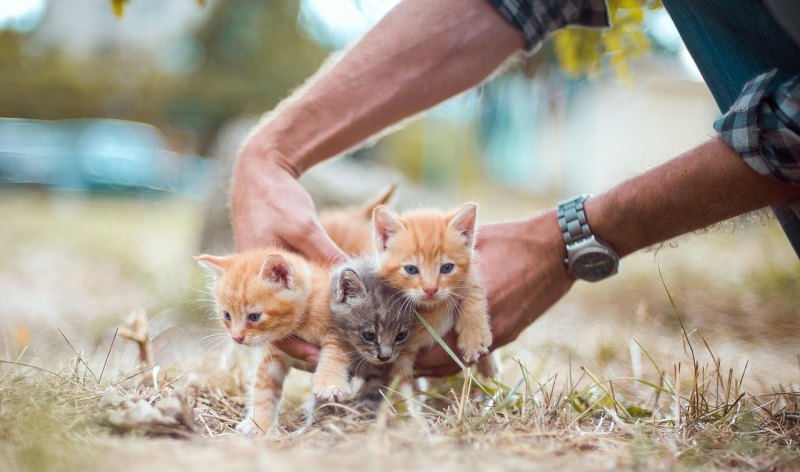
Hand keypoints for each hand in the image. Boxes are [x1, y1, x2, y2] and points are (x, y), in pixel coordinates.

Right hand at [231, 148, 346, 363]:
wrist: (258, 171)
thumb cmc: (277, 197)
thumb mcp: (305, 227)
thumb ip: (326, 253)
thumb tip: (354, 278)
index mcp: (254, 275)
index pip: (270, 322)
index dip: (294, 342)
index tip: (316, 356)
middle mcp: (252, 278)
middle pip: (272, 321)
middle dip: (296, 338)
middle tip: (322, 354)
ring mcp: (258, 272)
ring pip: (275, 307)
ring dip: (296, 322)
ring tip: (322, 340)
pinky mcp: (267, 264)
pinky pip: (279, 290)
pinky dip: (295, 301)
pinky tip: (317, 308)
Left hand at [414, 211, 574, 376]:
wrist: (559, 249)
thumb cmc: (514, 240)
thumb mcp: (475, 245)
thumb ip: (447, 255)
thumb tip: (421, 259)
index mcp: (469, 297)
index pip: (432, 336)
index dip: (412, 345)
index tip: (397, 346)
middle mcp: (484, 320)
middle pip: (445, 356)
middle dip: (422, 362)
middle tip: (403, 362)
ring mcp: (500, 330)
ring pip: (462, 360)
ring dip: (441, 363)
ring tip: (420, 365)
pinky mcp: (511, 331)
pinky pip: (479, 353)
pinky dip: (461, 355)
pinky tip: (448, 352)